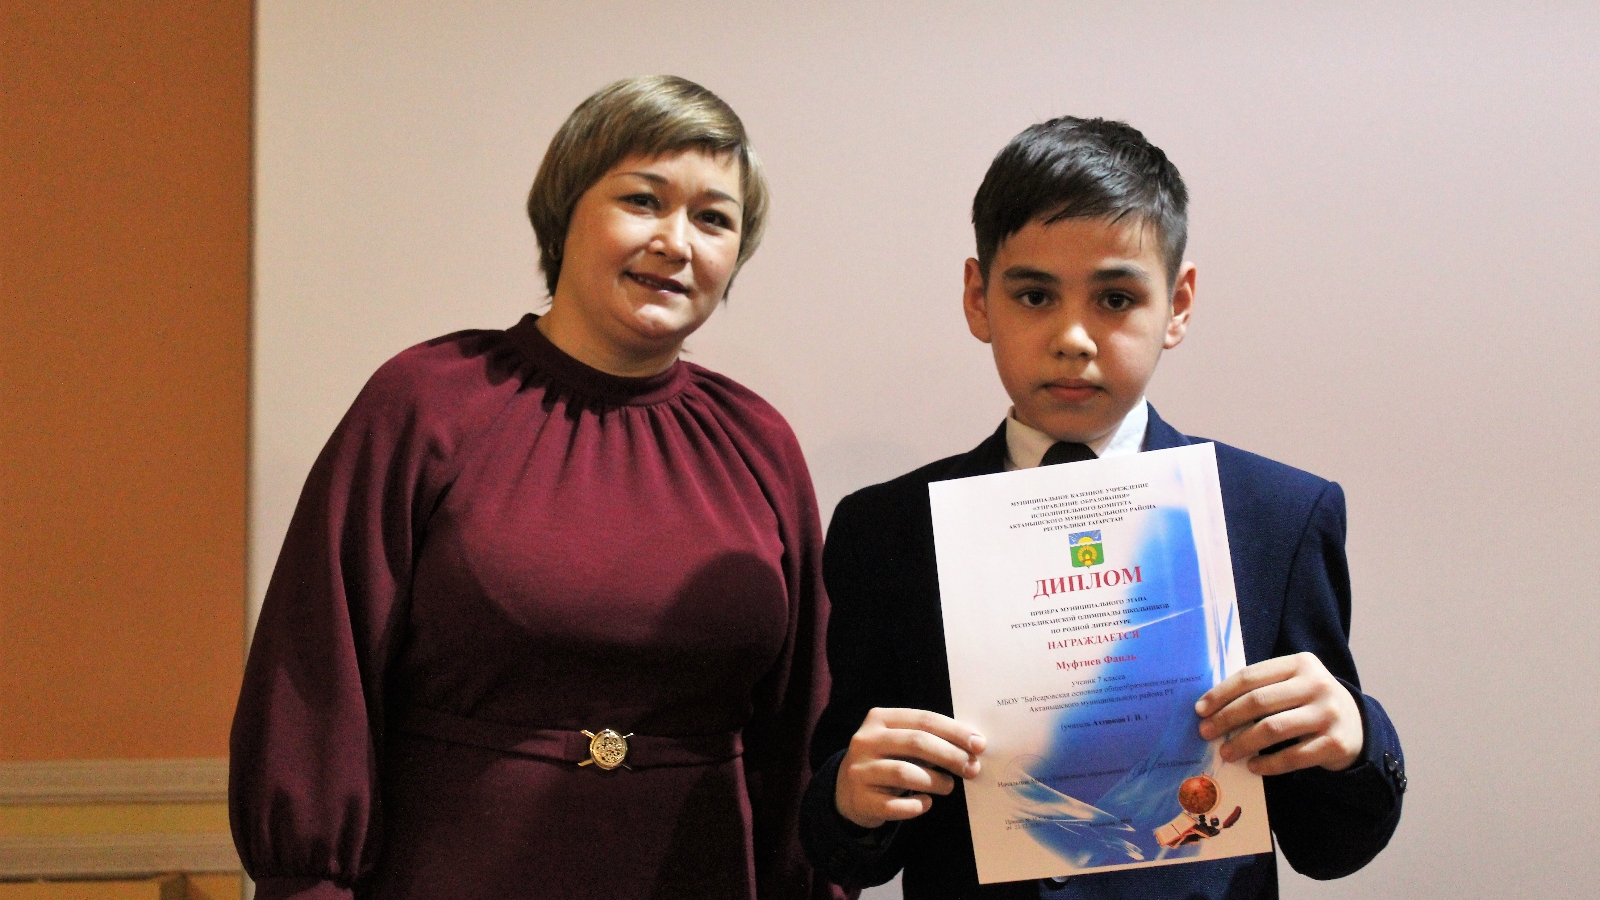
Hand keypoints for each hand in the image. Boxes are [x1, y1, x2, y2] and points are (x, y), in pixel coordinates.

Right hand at [835, 707, 985, 828]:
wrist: (847, 791)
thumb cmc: (885, 761)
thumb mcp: (899, 742)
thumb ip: (927, 739)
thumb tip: (972, 747)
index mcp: (879, 719)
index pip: (923, 719)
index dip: (955, 731)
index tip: (979, 744)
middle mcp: (866, 741)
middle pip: (916, 742)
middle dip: (950, 755)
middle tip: (972, 769)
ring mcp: (860, 770)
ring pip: (905, 772)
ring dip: (935, 781)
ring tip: (949, 786)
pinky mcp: (861, 799)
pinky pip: (894, 805)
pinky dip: (916, 805)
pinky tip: (925, 803)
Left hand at [1194, 652, 1362, 775]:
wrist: (1357, 726)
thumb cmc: (1309, 703)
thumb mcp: (1292, 684)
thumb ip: (1261, 688)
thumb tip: (1212, 709)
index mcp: (1300, 664)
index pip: (1251, 676)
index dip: (1221, 693)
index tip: (1200, 710)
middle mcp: (1317, 685)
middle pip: (1259, 702)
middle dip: (1226, 719)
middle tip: (1206, 732)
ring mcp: (1328, 714)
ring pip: (1273, 729)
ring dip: (1243, 743)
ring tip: (1226, 752)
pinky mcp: (1335, 743)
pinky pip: (1292, 756)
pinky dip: (1268, 764)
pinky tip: (1253, 766)